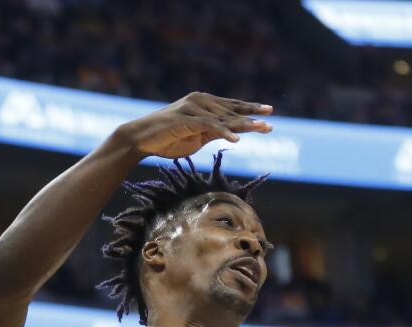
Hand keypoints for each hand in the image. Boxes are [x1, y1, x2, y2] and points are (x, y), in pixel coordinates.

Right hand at [115, 92, 271, 159]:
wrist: (141, 139)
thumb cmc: (167, 139)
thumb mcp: (196, 137)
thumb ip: (213, 132)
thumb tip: (232, 134)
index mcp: (204, 104)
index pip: (231, 106)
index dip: (250, 109)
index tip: (268, 112)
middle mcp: (200, 101)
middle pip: (231, 110)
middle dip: (252, 115)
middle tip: (270, 121)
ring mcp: (193, 108)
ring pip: (224, 117)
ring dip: (243, 124)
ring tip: (261, 128)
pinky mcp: (186, 119)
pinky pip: (209, 125)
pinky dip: (224, 132)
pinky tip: (236, 139)